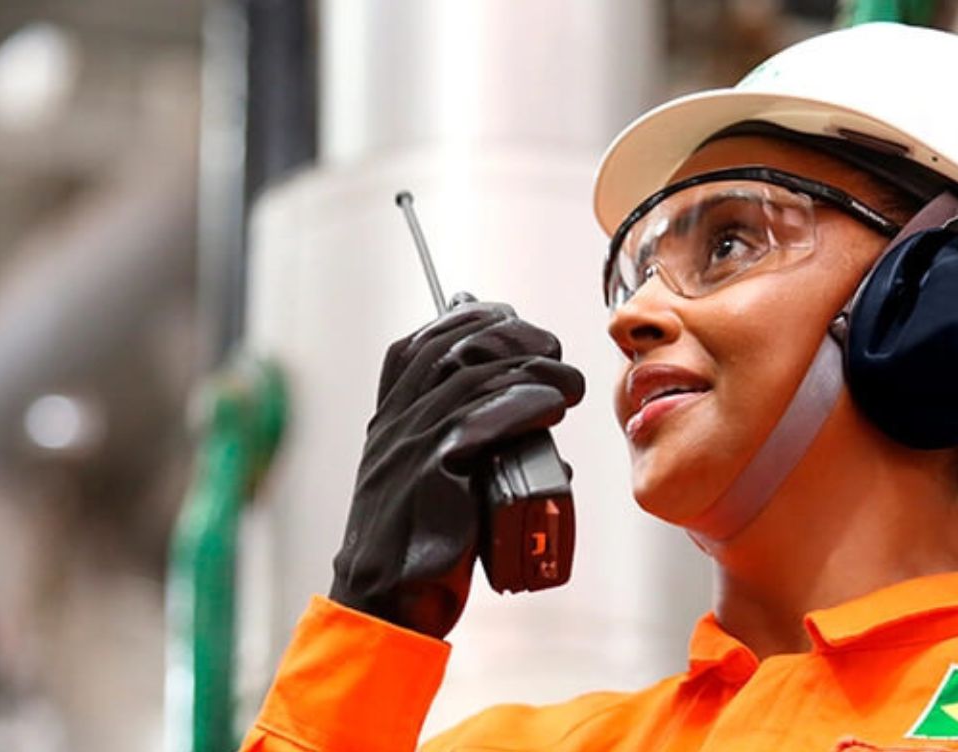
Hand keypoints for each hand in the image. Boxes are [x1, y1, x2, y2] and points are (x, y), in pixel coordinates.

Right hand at [329, 297, 584, 638]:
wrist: (387, 602)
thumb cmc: (422, 543)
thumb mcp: (436, 479)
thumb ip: (469, 440)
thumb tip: (536, 407)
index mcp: (390, 420)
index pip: (420, 344)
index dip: (467, 319)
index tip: (513, 319)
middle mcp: (394, 425)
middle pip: (449, 348)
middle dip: (510, 336)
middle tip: (554, 351)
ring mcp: (408, 447)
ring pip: (470, 380)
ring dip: (531, 370)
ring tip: (569, 383)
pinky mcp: (430, 475)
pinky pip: (475, 423)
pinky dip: (519, 406)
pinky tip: (549, 405)